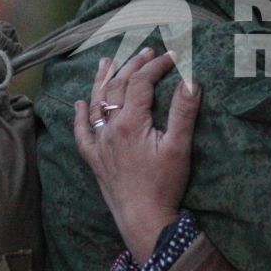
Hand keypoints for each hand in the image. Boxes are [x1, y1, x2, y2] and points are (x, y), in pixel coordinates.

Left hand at [72, 49, 201, 262]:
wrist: (143, 219)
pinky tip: (79, 105)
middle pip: (118, 88)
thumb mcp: (179, 147)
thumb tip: (191, 81)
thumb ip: (183, 112)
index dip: (157, 66)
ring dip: (102, 81)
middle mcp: (110, 129)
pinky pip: (82, 134)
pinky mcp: (95, 160)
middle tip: (147, 51)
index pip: (141, 83)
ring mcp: (99, 144)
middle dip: (133, 65)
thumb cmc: (164, 185)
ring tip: (107, 62)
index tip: (174, 56)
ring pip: (96, 105)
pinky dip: (80, 117)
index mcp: (130, 123)